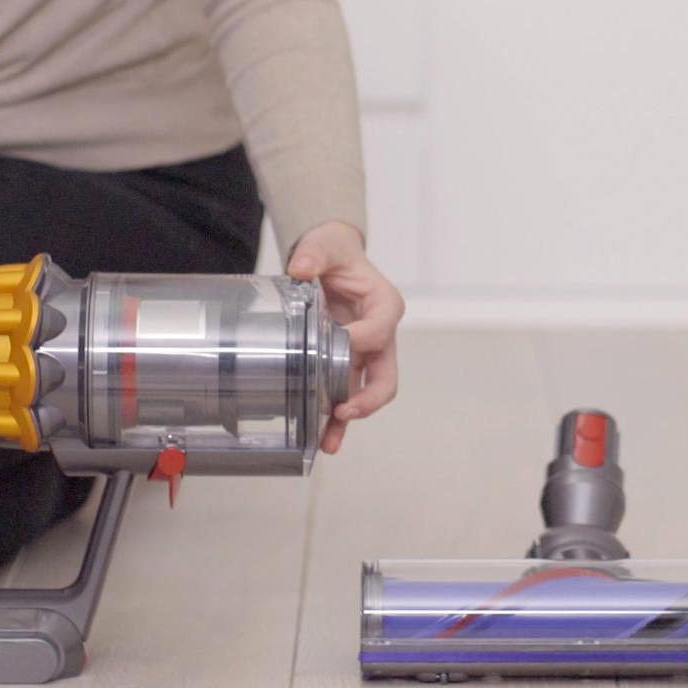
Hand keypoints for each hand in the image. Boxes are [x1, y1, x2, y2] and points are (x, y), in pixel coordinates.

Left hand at [287, 221, 402, 453]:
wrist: (329, 260)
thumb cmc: (334, 253)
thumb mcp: (324, 246)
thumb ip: (314, 254)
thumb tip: (301, 267)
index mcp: (385, 305)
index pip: (378, 330)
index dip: (358, 341)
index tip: (334, 341)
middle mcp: (381, 334)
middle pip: (386, 376)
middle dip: (367, 399)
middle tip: (345, 409)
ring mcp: (366, 354)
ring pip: (366, 393)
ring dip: (350, 417)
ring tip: (329, 442)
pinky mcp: (348, 364)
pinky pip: (346, 394)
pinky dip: (336, 417)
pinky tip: (324, 437)